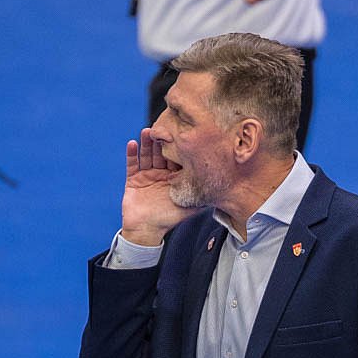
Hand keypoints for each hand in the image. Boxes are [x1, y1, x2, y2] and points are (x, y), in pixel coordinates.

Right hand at [120, 129, 199, 244]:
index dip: (179, 146)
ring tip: (148, 131)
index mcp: (175, 178)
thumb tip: (226, 189)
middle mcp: (161, 174)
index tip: (182, 133)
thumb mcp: (191, 206)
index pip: (178, 158)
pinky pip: (132, 164)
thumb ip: (204, 195)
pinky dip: (131, 154)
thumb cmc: (169, 219)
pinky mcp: (133, 179)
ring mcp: (147, 175)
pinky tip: (133, 143)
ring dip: (146, 143)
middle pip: (161, 152)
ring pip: (147, 155)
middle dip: (162, 140)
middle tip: (164, 126)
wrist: (146, 231)